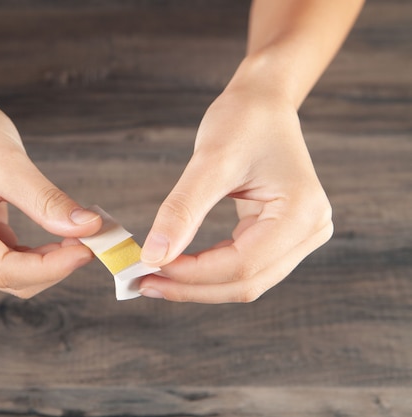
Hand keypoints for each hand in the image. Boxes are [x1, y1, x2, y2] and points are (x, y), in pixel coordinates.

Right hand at [0, 75, 100, 297]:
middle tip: (94, 239)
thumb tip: (89, 228)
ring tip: (82, 234)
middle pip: (10, 278)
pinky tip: (63, 234)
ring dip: (52, 261)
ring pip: (15, 275)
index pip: (2, 270)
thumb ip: (47, 202)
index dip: (50, 267)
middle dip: (55, 264)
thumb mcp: (10, 164)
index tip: (89, 249)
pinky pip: (13, 260)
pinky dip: (42, 253)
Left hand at [139, 87, 332, 302]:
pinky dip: (208, 270)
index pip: (243, 264)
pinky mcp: (281, 235)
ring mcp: (299, 236)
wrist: (262, 102)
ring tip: (154, 278)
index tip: (149, 269)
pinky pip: (243, 265)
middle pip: (246, 281)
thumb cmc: (243, 120)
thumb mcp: (209, 161)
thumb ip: (182, 211)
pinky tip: (178, 265)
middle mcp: (310, 230)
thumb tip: (153, 256)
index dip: (193, 274)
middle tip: (144, 282)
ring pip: (244, 280)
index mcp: (303, 212)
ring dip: (198, 284)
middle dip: (192, 286)